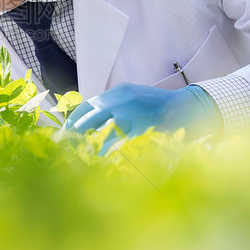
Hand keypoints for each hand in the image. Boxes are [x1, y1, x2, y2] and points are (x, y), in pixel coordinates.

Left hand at [65, 83, 220, 141]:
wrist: (187, 107)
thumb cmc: (160, 108)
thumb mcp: (135, 99)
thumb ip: (116, 107)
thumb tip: (95, 121)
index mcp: (118, 91)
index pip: (87, 104)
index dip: (73, 119)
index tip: (65, 132)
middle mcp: (120, 98)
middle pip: (88, 115)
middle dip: (73, 131)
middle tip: (63, 145)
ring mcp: (128, 110)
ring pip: (98, 126)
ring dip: (85, 141)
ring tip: (76, 153)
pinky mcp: (138, 124)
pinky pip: (115, 138)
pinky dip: (104, 148)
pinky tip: (97, 157)